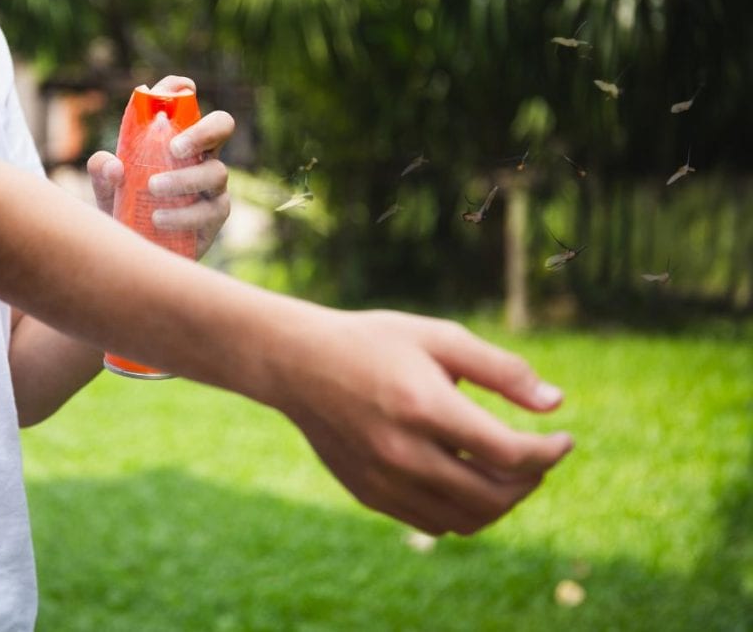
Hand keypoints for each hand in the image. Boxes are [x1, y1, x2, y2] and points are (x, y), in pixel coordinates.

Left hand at [86, 75, 233, 258]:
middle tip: (175, 147)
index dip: (182, 90)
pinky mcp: (215, 216)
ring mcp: (213, 186)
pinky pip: (210, 210)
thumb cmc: (125, 209)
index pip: (185, 104)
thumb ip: (101, 171)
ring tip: (153, 189)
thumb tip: (113, 165)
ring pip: (216, 172)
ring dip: (184, 179)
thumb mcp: (105, 188)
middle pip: (222, 125)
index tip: (177, 88)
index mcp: (177, 137)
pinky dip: (183, 214)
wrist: (136, 251)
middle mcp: (201, 155)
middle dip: (203, 130)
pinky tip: (159, 219)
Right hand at [273, 310, 572, 535]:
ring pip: (466, 519)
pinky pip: (433, 523)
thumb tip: (555, 404)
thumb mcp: (439, 337)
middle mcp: (403, 452)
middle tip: (537, 457)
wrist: (298, 364)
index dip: (549, 452)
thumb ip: (501, 370)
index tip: (563, 439)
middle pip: (493, 495)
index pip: (509, 454)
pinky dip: (463, 511)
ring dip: (500, 502)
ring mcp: (383, 480)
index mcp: (424, 407)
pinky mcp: (369, 494)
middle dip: (530, 480)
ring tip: (506, 472)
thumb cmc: (373, 342)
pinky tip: (465, 479)